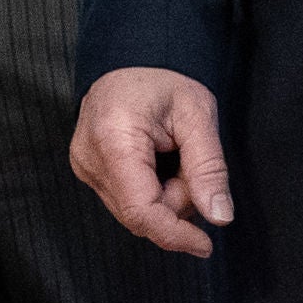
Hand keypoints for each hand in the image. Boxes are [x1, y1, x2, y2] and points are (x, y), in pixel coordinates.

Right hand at [72, 67, 232, 256]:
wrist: (133, 57)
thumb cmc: (165, 79)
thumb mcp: (198, 114)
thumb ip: (209, 167)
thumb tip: (219, 218)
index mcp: (113, 139)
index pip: (141, 211)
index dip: (174, 235)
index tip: (205, 245)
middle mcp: (89, 158)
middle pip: (140, 214)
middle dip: (175, 201)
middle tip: (189, 161)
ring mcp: (83, 166)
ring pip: (133, 211)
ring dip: (163, 195)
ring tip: (170, 155)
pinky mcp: (86, 170)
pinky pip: (125, 200)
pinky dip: (149, 190)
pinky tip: (155, 161)